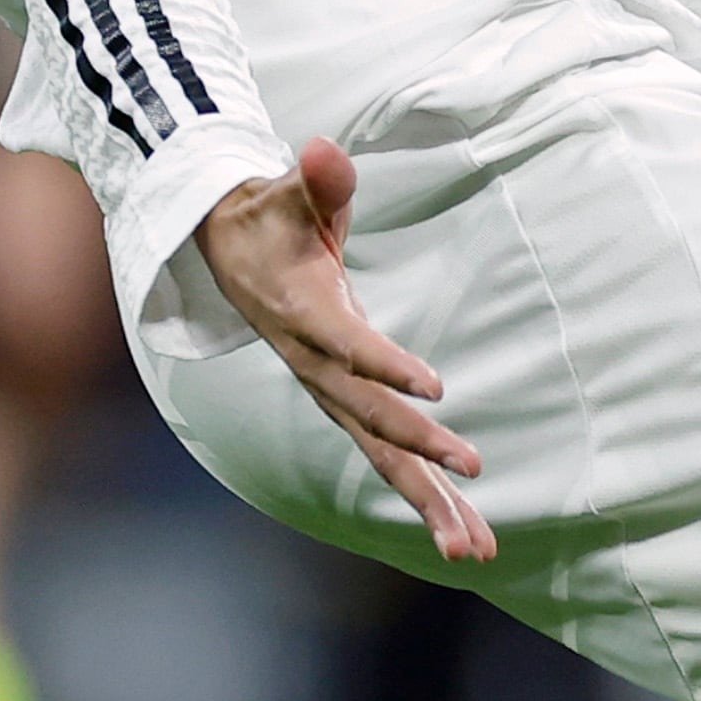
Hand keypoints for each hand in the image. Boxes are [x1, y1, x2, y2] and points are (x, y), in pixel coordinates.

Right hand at [200, 138, 494, 563]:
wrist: (224, 250)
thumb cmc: (271, 215)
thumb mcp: (287, 190)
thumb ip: (316, 179)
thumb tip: (322, 150)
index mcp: (305, 314)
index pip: (350, 346)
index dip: (388, 365)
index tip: (437, 386)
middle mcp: (315, 365)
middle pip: (370, 419)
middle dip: (420, 450)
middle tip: (474, 472)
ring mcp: (329, 391)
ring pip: (381, 456)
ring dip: (429, 503)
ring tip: (476, 549)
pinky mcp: (344, 403)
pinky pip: (386, 456)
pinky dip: (425, 496)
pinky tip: (466, 533)